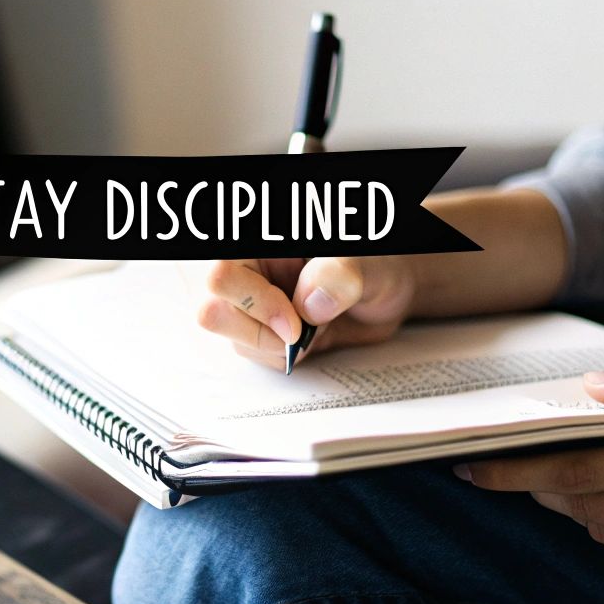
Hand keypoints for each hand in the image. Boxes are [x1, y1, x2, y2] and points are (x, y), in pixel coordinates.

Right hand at [195, 256, 415, 369]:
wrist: (389, 291)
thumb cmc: (378, 264)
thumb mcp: (368, 263)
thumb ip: (340, 274)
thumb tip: (310, 304)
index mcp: (263, 246)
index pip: (223, 276)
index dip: (254, 304)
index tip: (296, 322)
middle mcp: (251, 273)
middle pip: (214, 313)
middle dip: (259, 333)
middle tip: (301, 333)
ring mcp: (255, 305)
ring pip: (235, 339)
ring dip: (277, 347)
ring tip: (316, 330)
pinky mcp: (266, 333)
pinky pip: (257, 356)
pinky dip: (286, 357)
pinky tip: (313, 339)